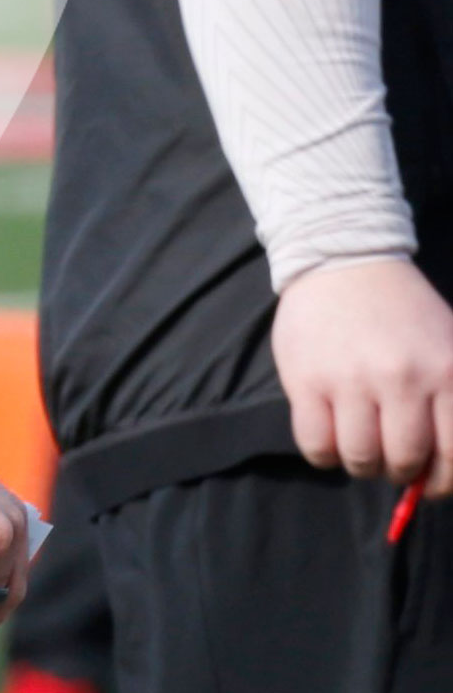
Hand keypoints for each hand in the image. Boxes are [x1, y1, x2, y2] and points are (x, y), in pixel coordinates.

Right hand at [273, 256, 452, 496]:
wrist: (344, 260)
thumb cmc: (402, 314)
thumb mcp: (449, 349)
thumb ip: (452, 404)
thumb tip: (439, 472)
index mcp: (446, 373)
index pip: (452, 455)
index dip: (439, 482)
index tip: (427, 483)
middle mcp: (401, 378)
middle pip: (403, 460)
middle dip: (397, 470)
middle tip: (389, 457)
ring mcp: (349, 379)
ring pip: (359, 458)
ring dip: (360, 463)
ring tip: (358, 443)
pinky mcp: (306, 379)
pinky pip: (315, 445)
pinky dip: (323, 454)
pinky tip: (329, 435)